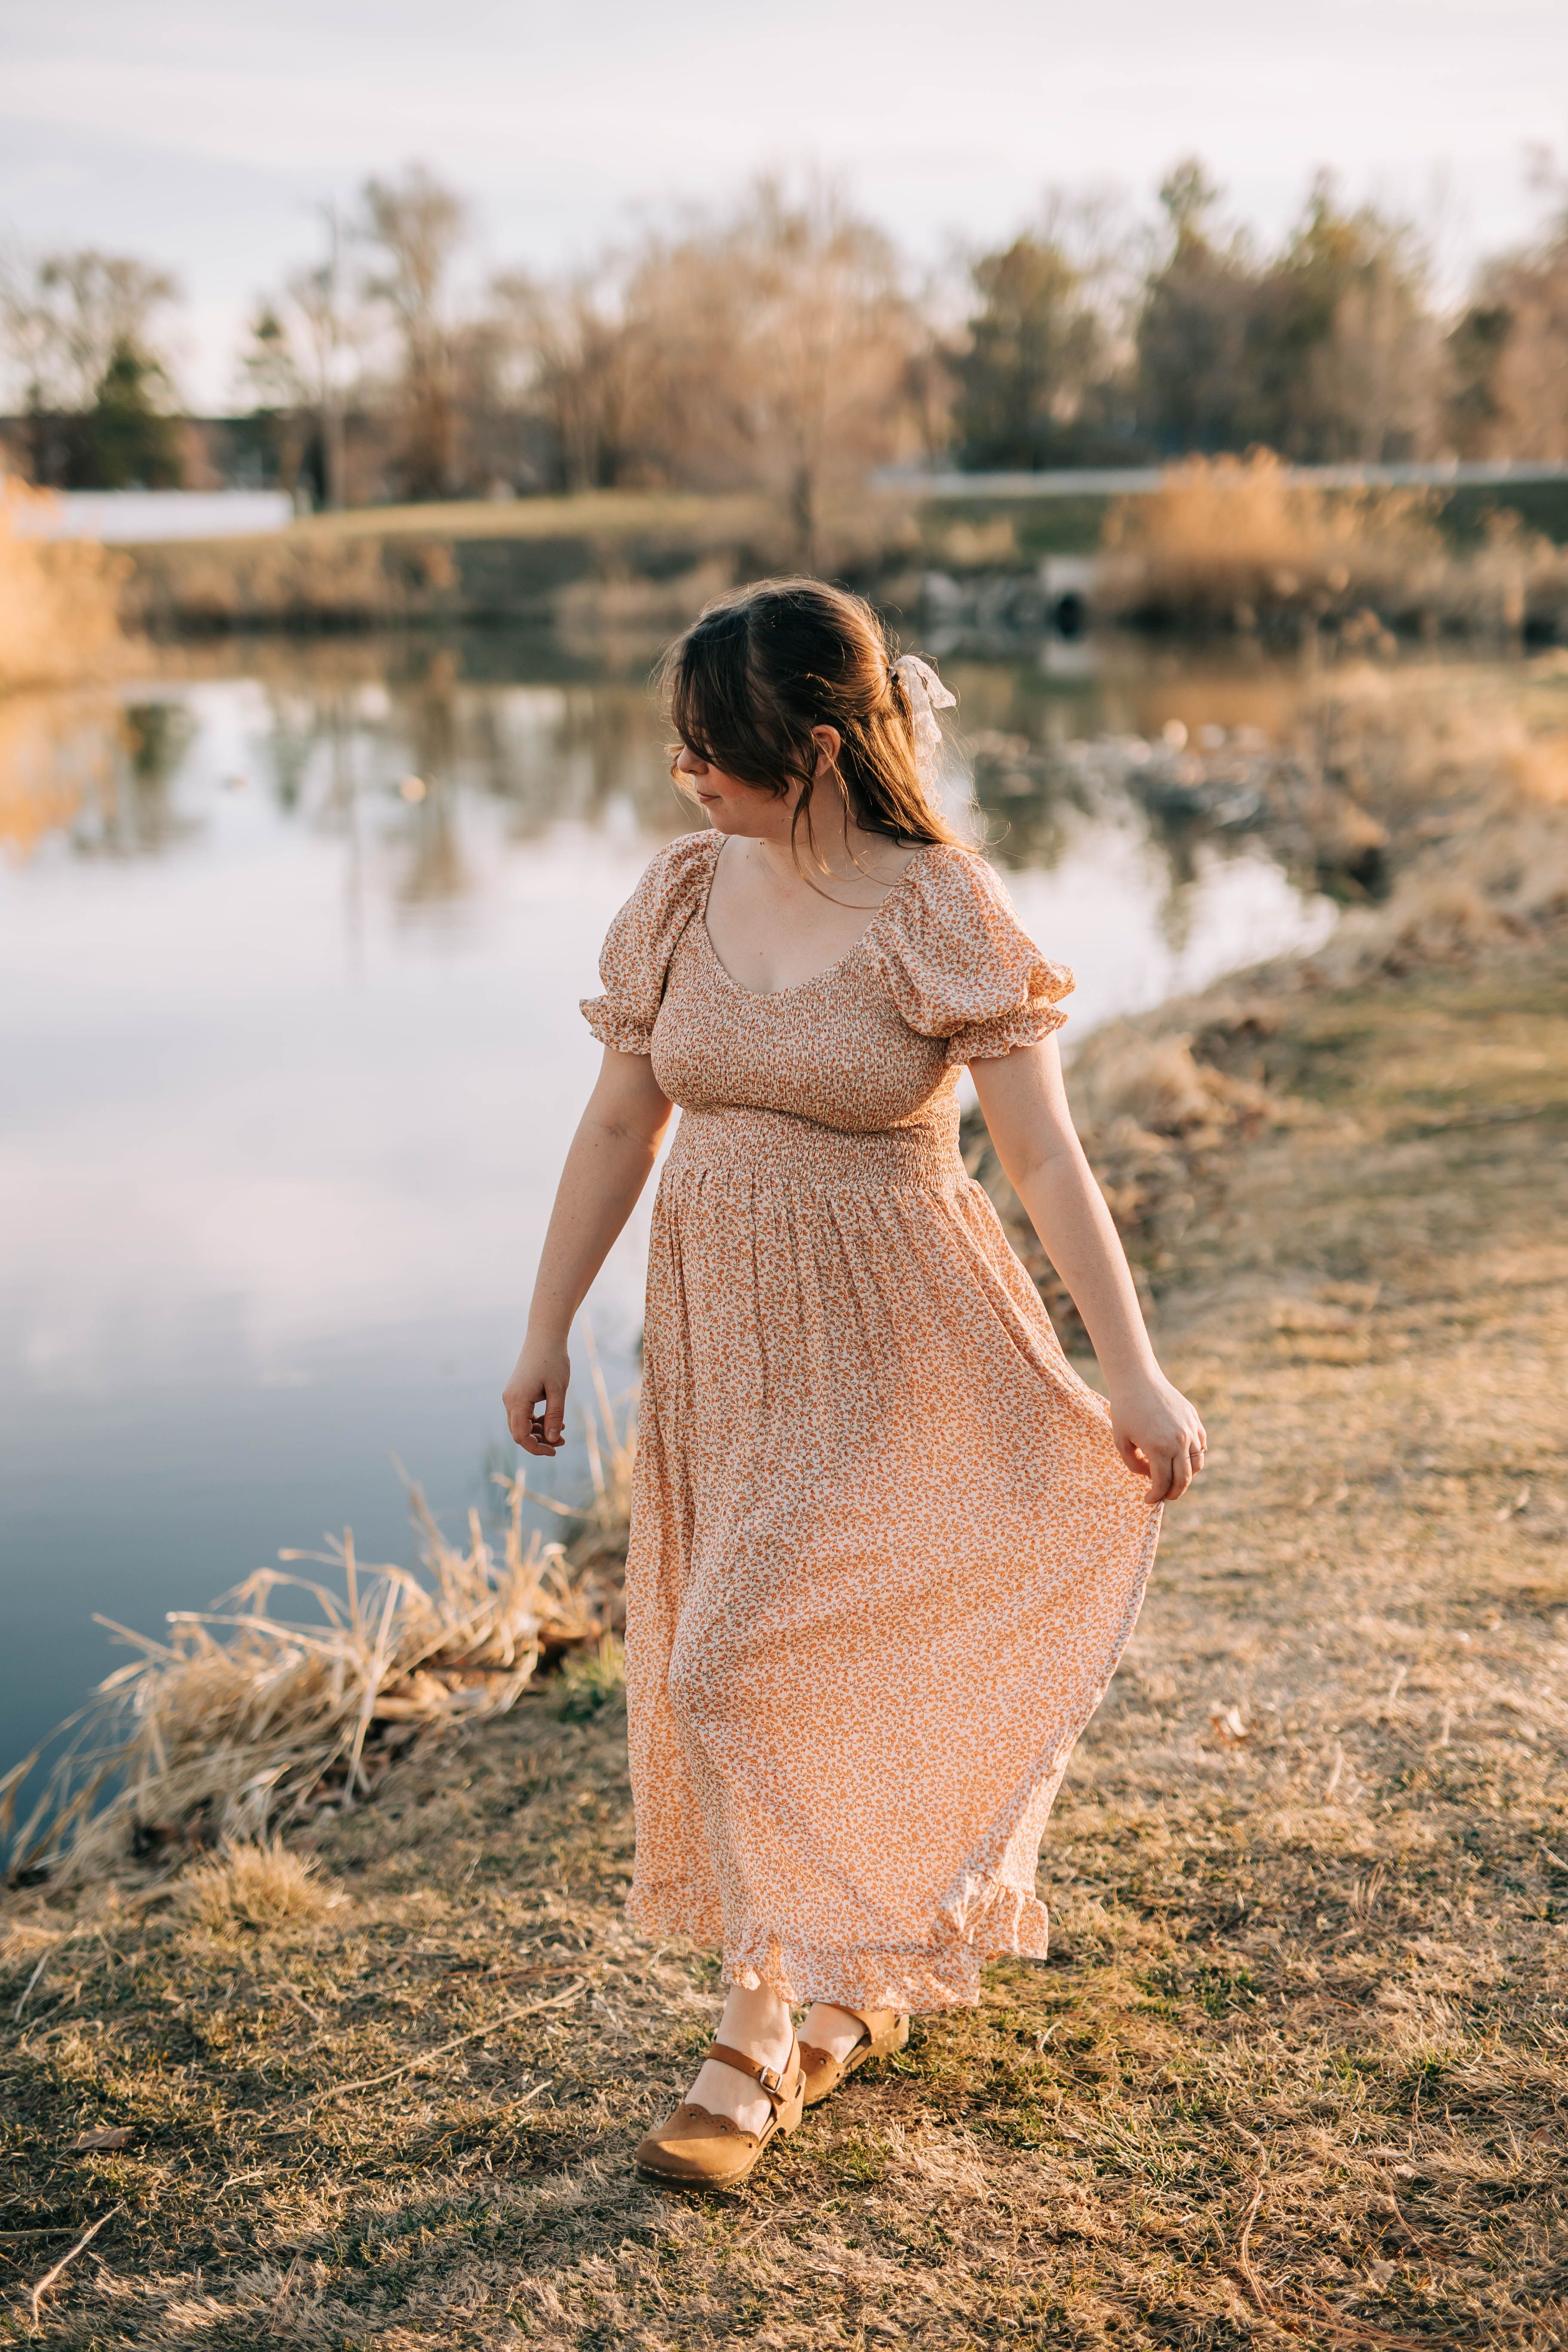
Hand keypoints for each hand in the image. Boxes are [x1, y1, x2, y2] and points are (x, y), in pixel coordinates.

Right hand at [502, 1336, 569, 1456]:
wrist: (544, 1337)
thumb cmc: (553, 1361)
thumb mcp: (558, 1390)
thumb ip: (554, 1416)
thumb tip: (552, 1439)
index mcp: (517, 1401)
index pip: (521, 1435)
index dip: (536, 1448)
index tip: (554, 1451)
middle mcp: (509, 1400)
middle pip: (519, 1432)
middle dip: (540, 1441)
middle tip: (562, 1442)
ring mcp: (511, 1396)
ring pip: (521, 1424)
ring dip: (540, 1431)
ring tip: (561, 1431)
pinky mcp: (516, 1392)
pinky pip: (523, 1414)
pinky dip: (537, 1420)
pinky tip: (554, 1419)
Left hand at [1109, 1373, 1206, 1504]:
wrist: (1137, 1379)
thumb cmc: (1124, 1410)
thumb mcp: (1121, 1441)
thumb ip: (1135, 1465)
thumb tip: (1151, 1476)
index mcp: (1159, 1448)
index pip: (1163, 1483)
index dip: (1156, 1496)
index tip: (1148, 1500)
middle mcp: (1179, 1441)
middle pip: (1184, 1479)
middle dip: (1174, 1493)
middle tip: (1164, 1496)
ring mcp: (1190, 1430)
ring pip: (1197, 1464)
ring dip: (1186, 1476)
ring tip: (1172, 1478)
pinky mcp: (1194, 1420)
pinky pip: (1200, 1446)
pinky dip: (1194, 1457)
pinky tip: (1180, 1458)